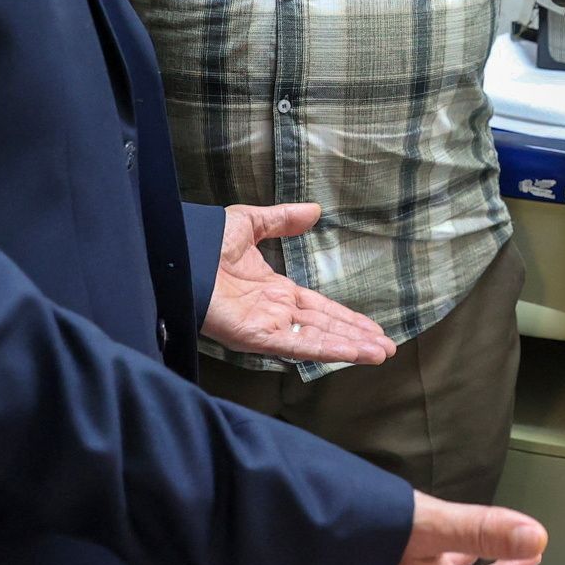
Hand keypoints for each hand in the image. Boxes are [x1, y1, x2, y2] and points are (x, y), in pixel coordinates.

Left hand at [202, 202, 394, 365]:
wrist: (178, 254)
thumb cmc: (205, 241)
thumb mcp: (250, 223)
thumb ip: (282, 220)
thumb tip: (315, 210)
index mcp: (273, 290)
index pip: (318, 308)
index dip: (345, 317)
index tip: (371, 325)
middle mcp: (274, 312)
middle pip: (324, 327)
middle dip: (355, 336)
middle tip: (386, 346)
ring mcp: (267, 326)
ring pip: (317, 339)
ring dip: (350, 347)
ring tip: (380, 354)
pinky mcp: (257, 337)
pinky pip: (298, 345)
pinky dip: (327, 349)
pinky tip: (352, 352)